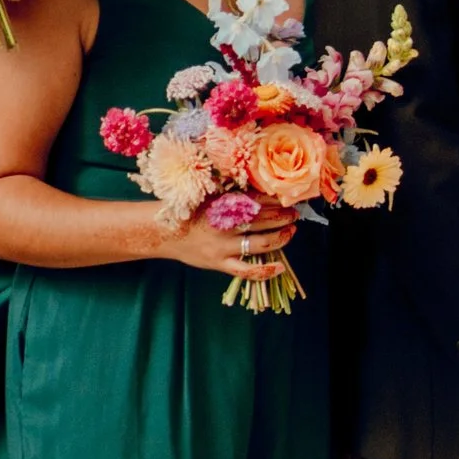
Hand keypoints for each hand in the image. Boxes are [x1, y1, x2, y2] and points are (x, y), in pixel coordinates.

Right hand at [155, 199, 300, 279]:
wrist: (163, 232)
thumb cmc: (189, 212)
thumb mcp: (208, 197)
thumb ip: (231, 194)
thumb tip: (260, 188)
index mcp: (222, 204)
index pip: (256, 200)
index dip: (275, 199)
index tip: (287, 196)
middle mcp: (225, 224)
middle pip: (263, 220)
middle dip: (283, 215)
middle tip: (295, 213)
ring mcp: (223, 246)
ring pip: (260, 243)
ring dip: (281, 236)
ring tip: (292, 230)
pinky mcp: (220, 264)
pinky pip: (246, 270)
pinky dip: (265, 270)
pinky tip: (281, 267)